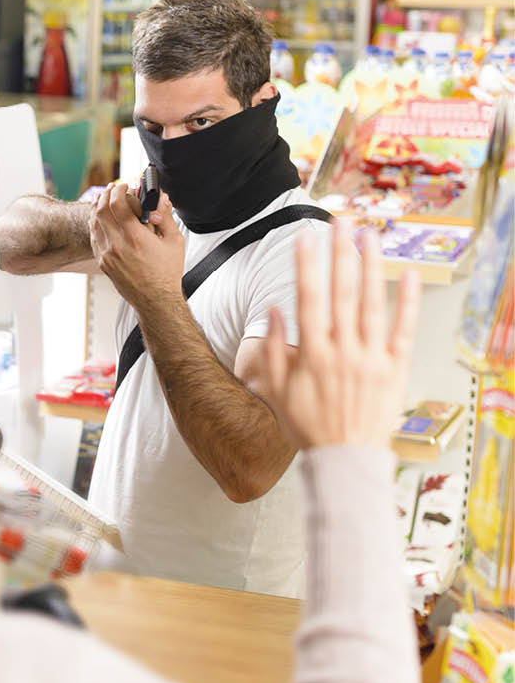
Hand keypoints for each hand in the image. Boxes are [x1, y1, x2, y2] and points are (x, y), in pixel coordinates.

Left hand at [89, 182, 184, 312]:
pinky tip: (101, 218)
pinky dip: (96, 223)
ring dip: (98, 207)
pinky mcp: (103, 262)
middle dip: (106, 194)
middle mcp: (117, 246)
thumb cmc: (166, 274)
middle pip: (101, 210)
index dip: (119, 190)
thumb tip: (160, 199)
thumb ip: (165, 216)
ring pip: (94, 223)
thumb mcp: (174, 241)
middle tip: (113, 189)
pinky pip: (94, 237)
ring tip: (104, 199)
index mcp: (136, 238)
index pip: (118, 204)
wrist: (156, 300)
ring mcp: (107, 255)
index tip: (125, 186)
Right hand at [261, 219, 419, 449]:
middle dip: (341, 253)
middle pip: (343, 292)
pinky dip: (407, 302)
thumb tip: (274, 311)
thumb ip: (274, 350)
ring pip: (373, 303)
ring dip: (371, 267)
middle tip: (340, 223)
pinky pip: (403, 330)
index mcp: (313, 354)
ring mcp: (372, 358)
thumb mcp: (277, 391)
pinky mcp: (395, 369)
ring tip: (370, 236)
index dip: (307, 265)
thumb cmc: (308, 427)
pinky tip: (407, 276)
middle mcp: (344, 350)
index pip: (309, 299)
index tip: (305, 238)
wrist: (345, 460)